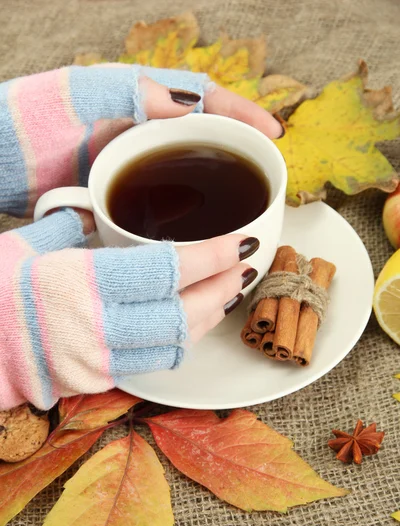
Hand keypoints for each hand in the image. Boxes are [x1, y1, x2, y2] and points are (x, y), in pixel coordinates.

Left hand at [0, 64, 281, 217]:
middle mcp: (140, 129)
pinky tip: (194, 232)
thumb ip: (126, 93)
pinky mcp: (118, 193)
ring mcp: (131, 164)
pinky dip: (183, 216)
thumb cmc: (23, 123)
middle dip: (238, 152)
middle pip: (203, 137)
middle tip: (265, 175)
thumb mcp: (75, 96)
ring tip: (241, 208)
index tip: (271, 134)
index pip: (201, 99)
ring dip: (216, 189)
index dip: (240, 113)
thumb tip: (186, 107)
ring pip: (186, 172)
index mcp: (136, 99)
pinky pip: (162, 202)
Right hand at [0, 211, 258, 410]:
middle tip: (242, 267)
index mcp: (79, 282)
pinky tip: (187, 322)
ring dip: (207, 319)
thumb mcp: (28, 243)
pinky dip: (178, 342)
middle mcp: (94, 327)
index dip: (211, 256)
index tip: (239, 242)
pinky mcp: (94, 382)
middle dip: (221, 289)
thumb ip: (72, 224)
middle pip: (182, 314)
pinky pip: (152, 364)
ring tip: (224, 292)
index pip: (165, 271)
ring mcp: (96, 362)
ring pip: (175, 346)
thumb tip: (99, 214)